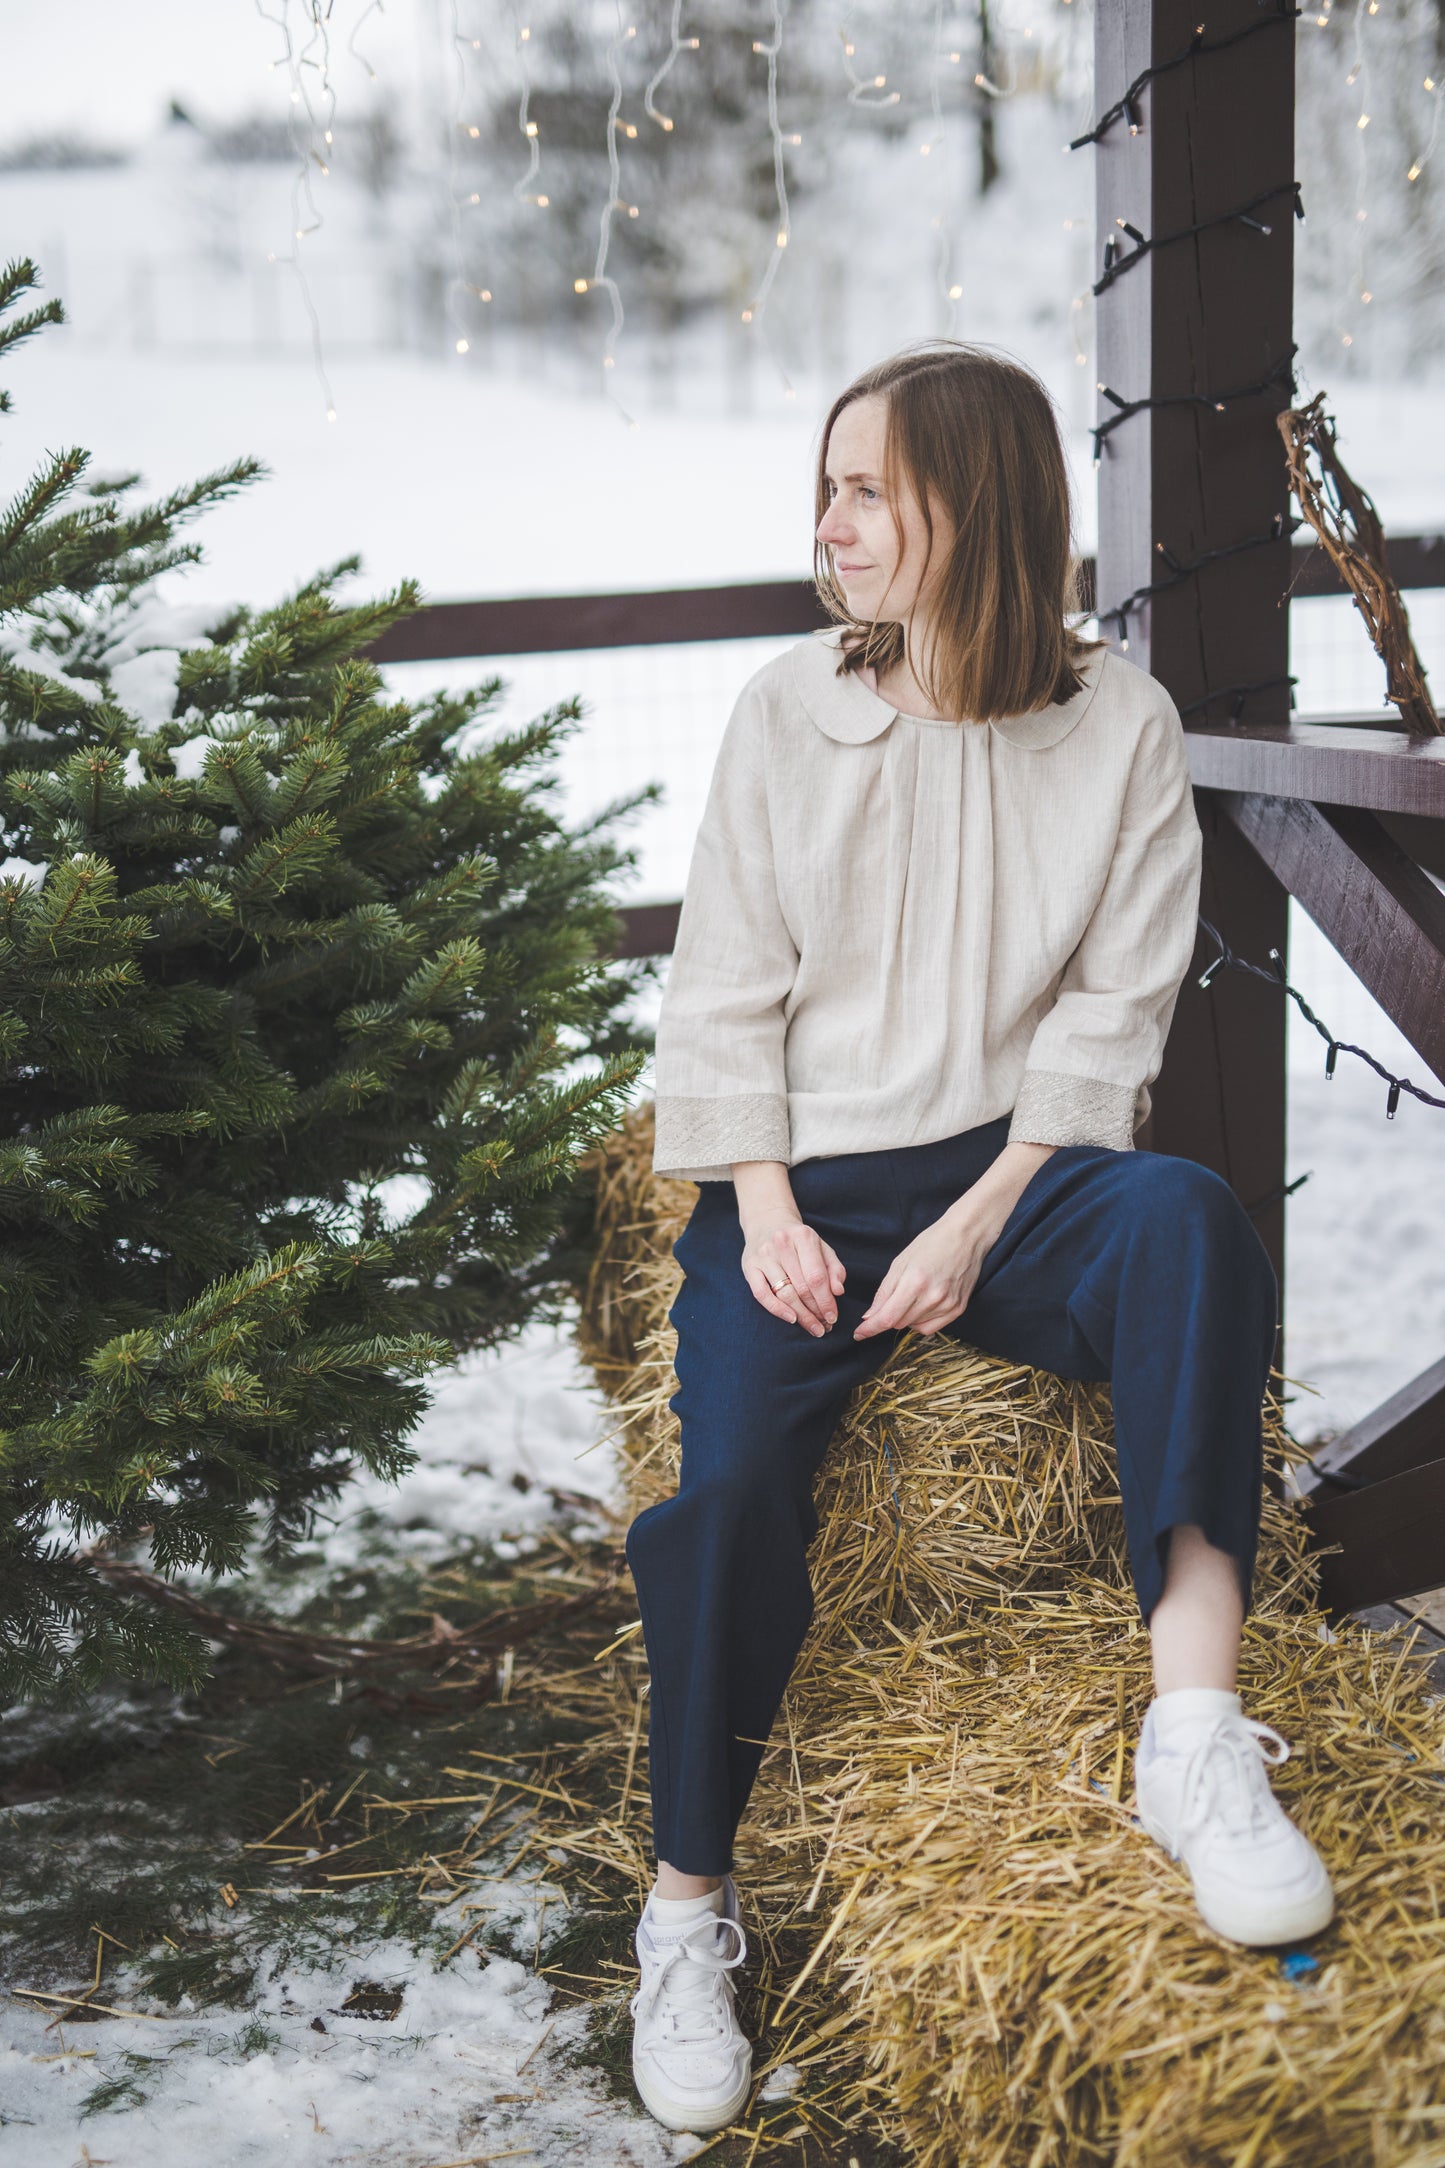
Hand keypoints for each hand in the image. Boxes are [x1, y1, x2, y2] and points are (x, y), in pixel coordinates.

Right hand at [741, 1210, 845, 1336]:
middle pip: (802, 1288)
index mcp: (803, 1237)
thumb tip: (838, 1291)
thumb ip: (834, 1268)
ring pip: (784, 1293)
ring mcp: (763, 1255)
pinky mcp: (749, 1266)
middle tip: (824, 1327)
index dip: (826, 1301)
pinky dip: (777, 1310)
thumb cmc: (799, 1240)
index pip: (817, 1277)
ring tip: (813, 1327)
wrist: (768, 1221)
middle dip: (815, 1312)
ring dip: (801, 1315)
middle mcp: (781, 1244)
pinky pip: (762, 1294)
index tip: (833, 1317)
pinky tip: (791, 1319)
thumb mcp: (822, 1247)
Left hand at [854, 1141, 1054, 1339]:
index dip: (870, 1329)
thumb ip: (884, 1292)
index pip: (887, 1318)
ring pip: (913, 1326)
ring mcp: (948, 1305)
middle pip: (898, 1323)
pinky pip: (931, 1328)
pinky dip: (920, 1322)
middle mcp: (932, 1297)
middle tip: (892, 1297)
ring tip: (912, 1294)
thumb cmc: (932, 1243)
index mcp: (915, 1282)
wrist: (967, 1236)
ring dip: (905, 1317)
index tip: (858, 1334)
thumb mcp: (901, 1262)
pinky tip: (922, 1306)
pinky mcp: (958, 1309)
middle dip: (887, 1315)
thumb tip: (870, 1316)